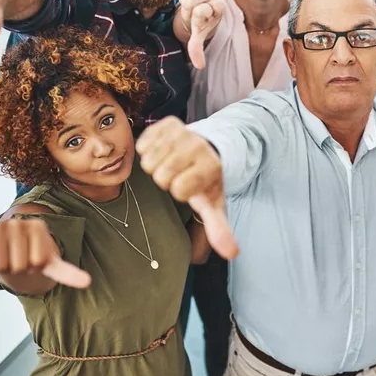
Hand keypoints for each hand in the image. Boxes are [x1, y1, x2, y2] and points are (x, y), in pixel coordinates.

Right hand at [0, 218, 90, 288]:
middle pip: (18, 265)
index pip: (37, 261)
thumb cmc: (35, 258)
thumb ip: (68, 273)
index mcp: (39, 226)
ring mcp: (0, 225)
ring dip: (4, 267)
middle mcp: (19, 222)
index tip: (37, 260)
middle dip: (20, 269)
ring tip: (10, 258)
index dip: (36, 267)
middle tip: (21, 261)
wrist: (14, 249)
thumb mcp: (53, 264)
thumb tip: (87, 282)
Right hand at [136, 116, 238, 259]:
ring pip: (149, 160)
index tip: (190, 186)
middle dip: (167, 179)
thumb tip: (232, 253)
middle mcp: (198, 145)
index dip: (181, 191)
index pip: (179, 189)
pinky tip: (164, 150)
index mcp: (210, 166)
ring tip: (172, 163)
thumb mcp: (213, 204)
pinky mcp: (168, 122)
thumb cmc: (205, 182)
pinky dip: (150, 149)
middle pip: (161, 175)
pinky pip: (143, 143)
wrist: (206, 149)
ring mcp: (183, 131)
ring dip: (157, 165)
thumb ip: (219, 228)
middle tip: (179, 174)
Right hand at [175, 0, 224, 68]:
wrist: (203, 2)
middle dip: (186, 9)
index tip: (200, 16)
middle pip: (187, 2)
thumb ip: (197, 48)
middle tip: (193, 9)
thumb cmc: (201, 20)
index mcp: (219, 7)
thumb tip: (200, 66)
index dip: (194, 17)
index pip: (199, 12)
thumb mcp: (200, 33)